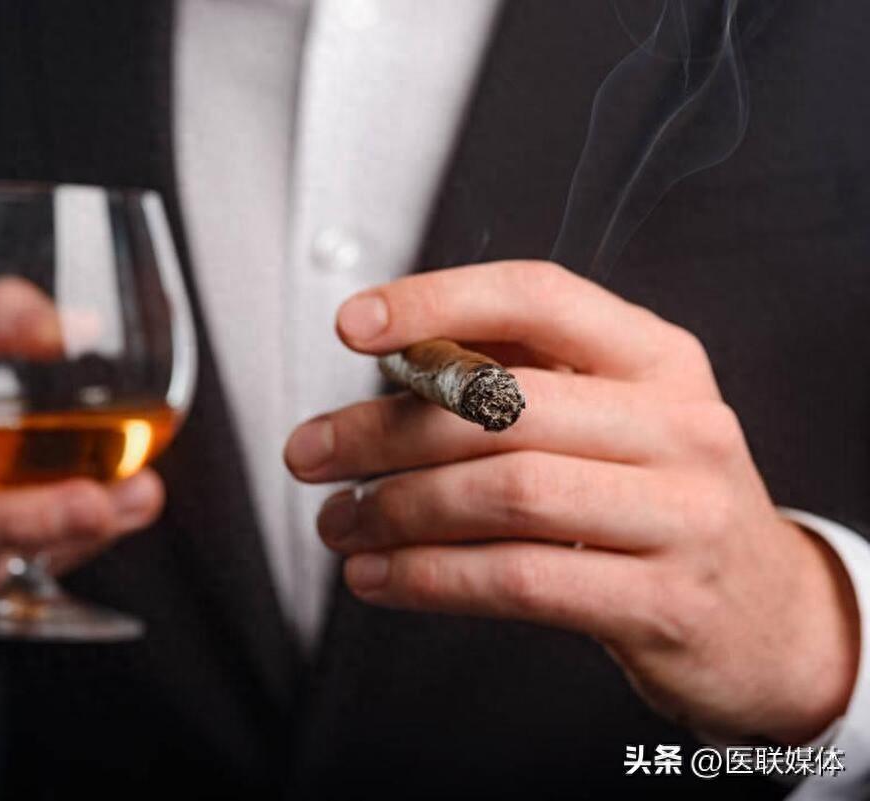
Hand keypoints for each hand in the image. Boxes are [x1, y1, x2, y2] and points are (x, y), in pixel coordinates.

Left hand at [285, 260, 858, 743]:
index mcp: (658, 358)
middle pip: (501, 407)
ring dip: (395, 509)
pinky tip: (378, 576)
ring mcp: (679, 516)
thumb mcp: (618, 416)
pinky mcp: (661, 602)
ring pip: (503, 495)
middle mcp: (678, 424)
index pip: (538, 297)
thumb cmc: (661, 499)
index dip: (438, 302)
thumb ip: (523, 375)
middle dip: (381, 430)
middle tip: (309, 453)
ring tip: (338, 521)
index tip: (354, 325)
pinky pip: (517, 581)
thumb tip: (401, 353)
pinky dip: (428, 578)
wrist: (767, 616)